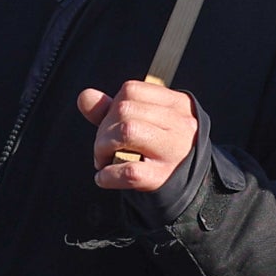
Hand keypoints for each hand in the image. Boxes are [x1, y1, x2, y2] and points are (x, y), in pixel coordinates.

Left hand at [81, 80, 199, 192]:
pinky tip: (103, 178)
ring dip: (102, 147)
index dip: (111, 107)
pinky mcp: (163, 178)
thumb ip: (113, 109)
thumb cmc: (161, 148)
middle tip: (102, 149)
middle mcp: (180, 125)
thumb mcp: (145, 123)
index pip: (131, 90)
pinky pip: (128, 170)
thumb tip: (85, 96)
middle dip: (102, 130)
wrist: (190, 185)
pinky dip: (108, 175)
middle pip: (124, 110)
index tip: (110, 126)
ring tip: (103, 159)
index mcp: (177, 104)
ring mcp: (173, 152)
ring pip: (126, 131)